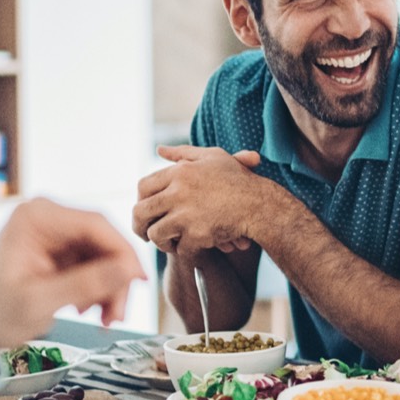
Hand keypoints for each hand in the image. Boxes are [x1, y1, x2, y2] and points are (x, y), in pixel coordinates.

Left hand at [0, 198, 146, 356]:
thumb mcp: (39, 302)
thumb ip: (85, 284)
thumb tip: (129, 270)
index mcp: (36, 218)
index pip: (95, 225)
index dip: (123, 253)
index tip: (138, 281)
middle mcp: (46, 217)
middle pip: (102, 240)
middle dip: (116, 278)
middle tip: (118, 314)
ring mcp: (53, 232)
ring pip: (102, 254)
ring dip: (109, 287)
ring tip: (105, 319)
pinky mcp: (58, 249)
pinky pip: (93, 263)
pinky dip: (98, 287)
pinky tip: (90, 309)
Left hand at [132, 146, 275, 255]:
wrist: (260, 204)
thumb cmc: (238, 180)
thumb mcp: (212, 157)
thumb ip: (183, 153)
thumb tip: (159, 149)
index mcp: (180, 172)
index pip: (143, 186)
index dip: (140, 200)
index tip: (145, 210)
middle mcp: (178, 192)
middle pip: (141, 212)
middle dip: (139, 226)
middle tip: (145, 234)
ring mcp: (186, 214)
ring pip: (155, 234)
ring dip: (160, 241)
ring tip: (168, 242)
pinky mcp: (196, 235)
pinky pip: (179, 248)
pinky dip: (185, 250)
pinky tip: (192, 246)